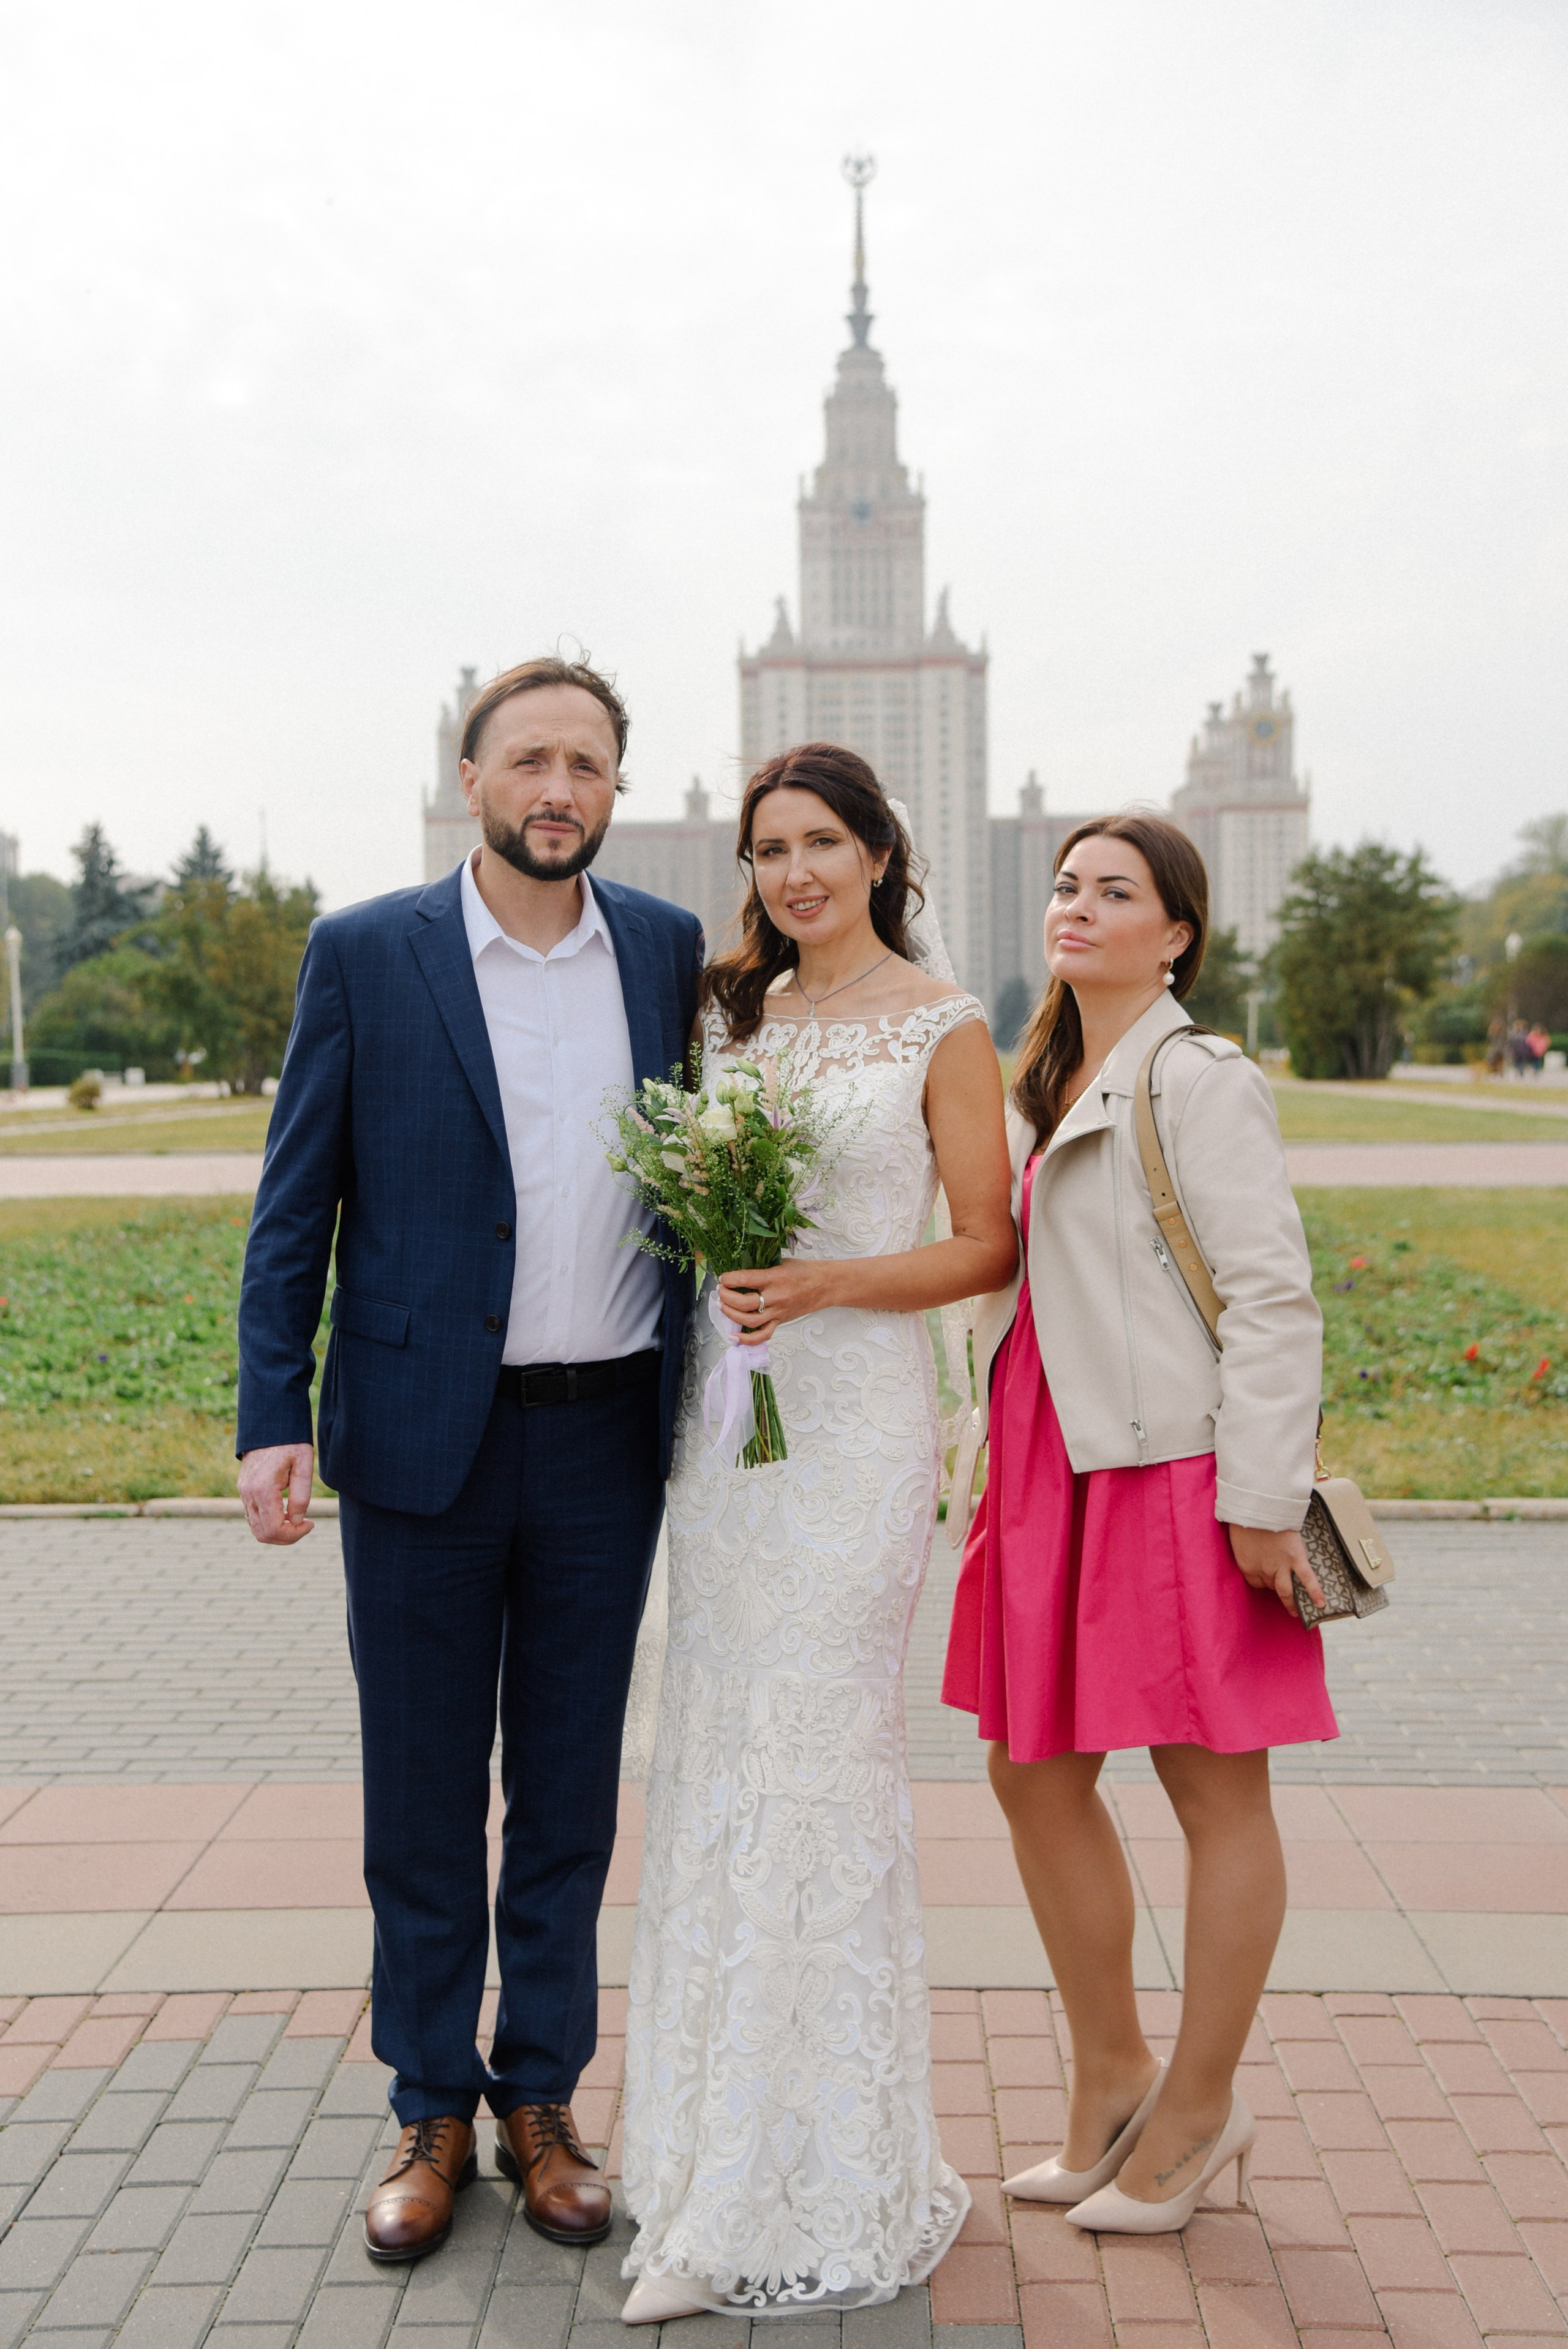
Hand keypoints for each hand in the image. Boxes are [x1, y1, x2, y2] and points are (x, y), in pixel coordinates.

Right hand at [238, 1443, 316, 1543]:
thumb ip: (301, 1496)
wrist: (269, 1425)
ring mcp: (243, 1493)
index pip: (274, 1529)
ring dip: (277, 1531)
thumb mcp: (303, 1466)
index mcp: (263, 1489)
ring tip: (297, 1519)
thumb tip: (296, 1522)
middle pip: (263, 1534)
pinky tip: (285, 1513)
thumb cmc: (290, 1442)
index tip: (310, 1523)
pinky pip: (253, 1517)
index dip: (294, 1534)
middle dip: (286, 1537)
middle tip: (305, 1525)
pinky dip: (268, 1522)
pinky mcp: (244, 1490)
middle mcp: (248, 1494)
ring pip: (256, 1529)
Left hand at [717, 1263, 835, 1347]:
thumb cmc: (803, 1271)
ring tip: (722, 1306)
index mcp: (775, 1277)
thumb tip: (737, 1273)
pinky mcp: (781, 1322)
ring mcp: (778, 1312)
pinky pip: (763, 1335)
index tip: (722, 1278)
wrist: (825, 1285)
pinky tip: (734, 1338)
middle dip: (726, 1297)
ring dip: (730, 1314)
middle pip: (744, 1303)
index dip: (729, 1279)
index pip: (745, 1279)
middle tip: (720, 1291)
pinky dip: (747, 1340)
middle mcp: (776, 1297)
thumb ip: (761, 1269)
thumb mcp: (781, 1262)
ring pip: (749, 1320)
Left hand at [1227, 1523, 1323, 1619]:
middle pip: (1270, 1586)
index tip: (1267, 1578)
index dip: (1262, 1580)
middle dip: (1276, 1589)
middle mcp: (1263, 1571)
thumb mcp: (1238, 1536)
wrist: (1258, 1506)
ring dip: (1292, 1603)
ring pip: (1286, 1590)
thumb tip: (1251, 1548)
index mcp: (1246, 1565)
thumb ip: (1246, 1548)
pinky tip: (1321, 1603)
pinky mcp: (1295, 1558)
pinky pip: (1306, 1579)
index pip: (1255, 1582)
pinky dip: (1314, 1591)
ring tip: (1297, 1612)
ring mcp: (1279, 1566)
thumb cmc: (1246, 1517)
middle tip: (1284, 1601)